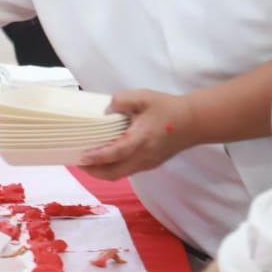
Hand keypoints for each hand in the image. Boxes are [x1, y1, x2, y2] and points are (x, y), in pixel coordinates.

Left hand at [78, 89, 195, 180]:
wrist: (193, 122)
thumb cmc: (167, 108)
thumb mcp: (144, 96)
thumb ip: (121, 100)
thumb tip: (105, 112)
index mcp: (142, 139)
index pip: (117, 153)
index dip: (98, 156)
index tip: (81, 156)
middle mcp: (144, 156)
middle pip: (114, 173)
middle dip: (94, 171)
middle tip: (77, 162)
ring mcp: (147, 163)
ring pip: (120, 174)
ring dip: (102, 171)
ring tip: (86, 161)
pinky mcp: (150, 164)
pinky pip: (127, 170)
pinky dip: (113, 167)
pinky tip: (104, 157)